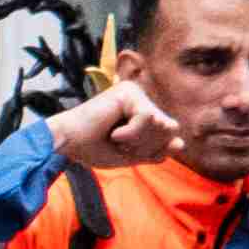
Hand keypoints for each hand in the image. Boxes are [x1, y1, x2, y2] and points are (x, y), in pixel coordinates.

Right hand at [46, 67, 185, 175]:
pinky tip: (113, 131)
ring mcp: (136, 93)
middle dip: (147, 146)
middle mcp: (142, 99)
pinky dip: (131, 133)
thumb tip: (181, 142)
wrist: (67, 144)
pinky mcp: (129, 92)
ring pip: (162, 124)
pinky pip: (148, 118)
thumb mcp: (133, 155)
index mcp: (143, 113)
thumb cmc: (94, 148)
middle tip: (119, 144)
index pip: (171, 136)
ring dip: (138, 141)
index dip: (152, 151)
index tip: (124, 151)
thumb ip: (157, 151)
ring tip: (115, 137)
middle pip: (170, 129)